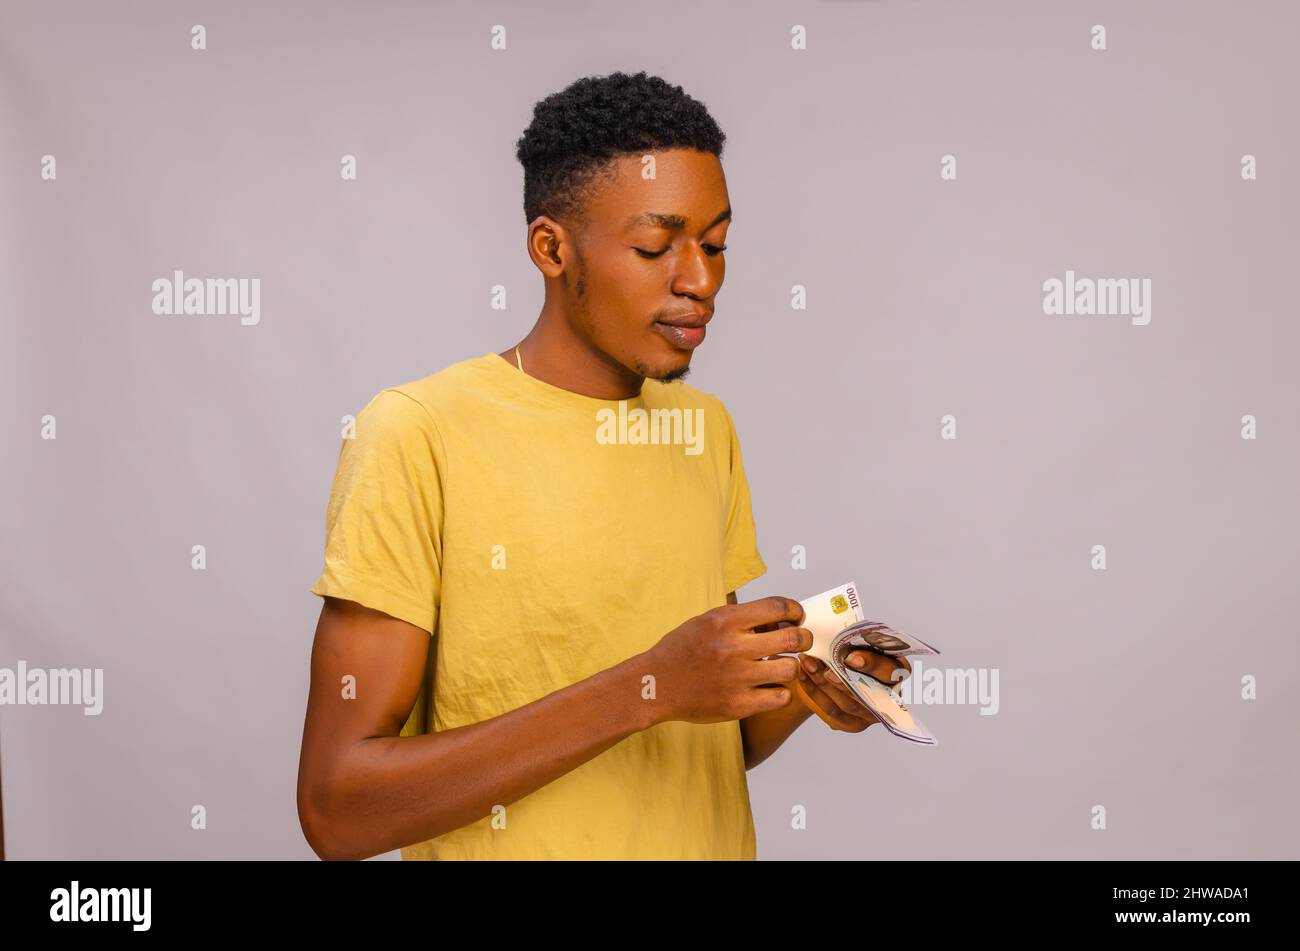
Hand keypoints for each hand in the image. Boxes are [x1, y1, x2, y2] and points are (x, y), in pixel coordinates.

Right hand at [640, 597, 813, 724]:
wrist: (655, 684)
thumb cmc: (681, 650)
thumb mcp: (707, 621)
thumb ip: (741, 618)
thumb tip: (780, 617)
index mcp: (724, 620)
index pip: (777, 607)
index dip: (795, 610)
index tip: (797, 615)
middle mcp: (733, 647)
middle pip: (792, 638)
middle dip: (803, 637)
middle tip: (800, 640)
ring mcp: (737, 678)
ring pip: (790, 669)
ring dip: (791, 665)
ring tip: (781, 665)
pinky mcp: (738, 704)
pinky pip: (780, 697)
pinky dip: (780, 691)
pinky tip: (769, 687)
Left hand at [794, 649, 912, 732]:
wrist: (832, 669)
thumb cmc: (848, 650)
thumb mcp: (854, 641)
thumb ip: (851, 642)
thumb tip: (835, 639)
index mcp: (896, 670)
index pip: (891, 671)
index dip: (872, 665)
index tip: (849, 657)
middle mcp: (889, 697)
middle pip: (869, 693)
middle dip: (843, 680)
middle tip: (824, 669)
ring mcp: (871, 714)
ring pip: (847, 704)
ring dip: (824, 684)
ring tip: (807, 664)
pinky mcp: (851, 723)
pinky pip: (831, 711)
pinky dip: (814, 692)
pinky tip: (802, 676)